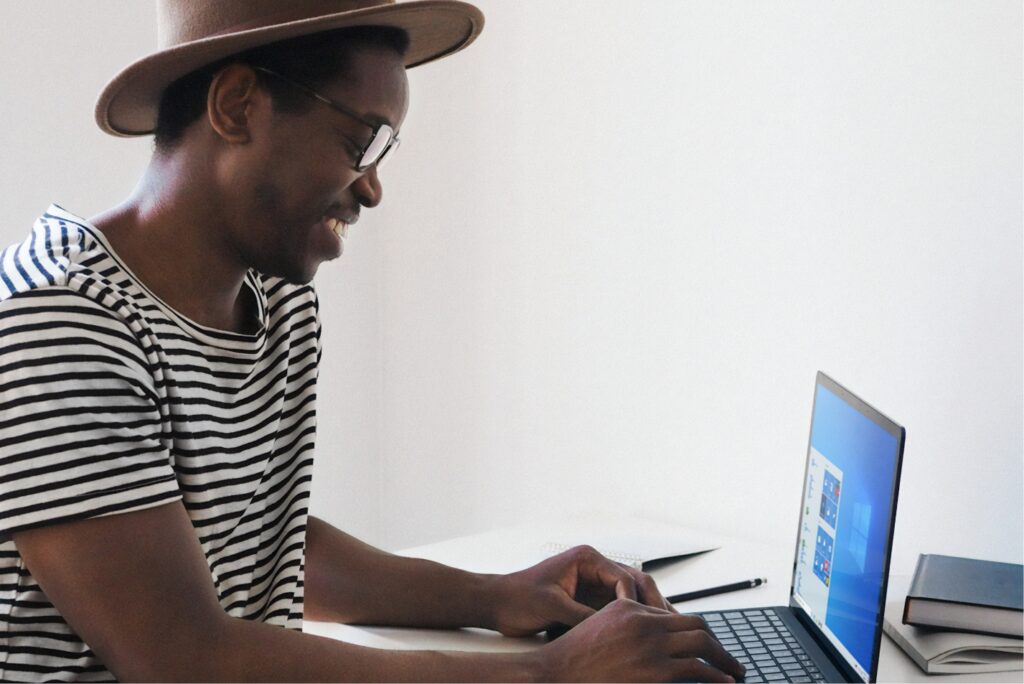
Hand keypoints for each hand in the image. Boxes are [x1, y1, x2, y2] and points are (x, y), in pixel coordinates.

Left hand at [488, 545, 674, 637]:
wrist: (495, 603)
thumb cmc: (517, 599)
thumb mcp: (552, 608)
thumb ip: (583, 617)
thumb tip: (613, 632)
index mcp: (586, 559)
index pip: (625, 577)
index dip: (639, 601)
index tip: (649, 623)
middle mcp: (594, 568)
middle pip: (636, 583)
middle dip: (655, 605)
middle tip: (673, 628)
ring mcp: (594, 584)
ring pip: (633, 597)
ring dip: (650, 614)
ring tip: (670, 634)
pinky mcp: (591, 600)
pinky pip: (620, 610)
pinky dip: (635, 622)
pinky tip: (648, 638)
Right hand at [538, 599, 744, 682]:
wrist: (553, 674)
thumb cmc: (573, 656)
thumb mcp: (600, 624)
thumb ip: (628, 622)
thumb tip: (657, 629)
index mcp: (632, 609)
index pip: (678, 616)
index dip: (700, 632)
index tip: (711, 647)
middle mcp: (645, 623)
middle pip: (697, 628)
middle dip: (719, 647)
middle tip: (732, 662)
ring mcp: (650, 647)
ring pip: (701, 647)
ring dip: (724, 662)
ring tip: (735, 673)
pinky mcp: (654, 673)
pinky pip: (694, 671)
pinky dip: (714, 676)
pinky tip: (723, 682)